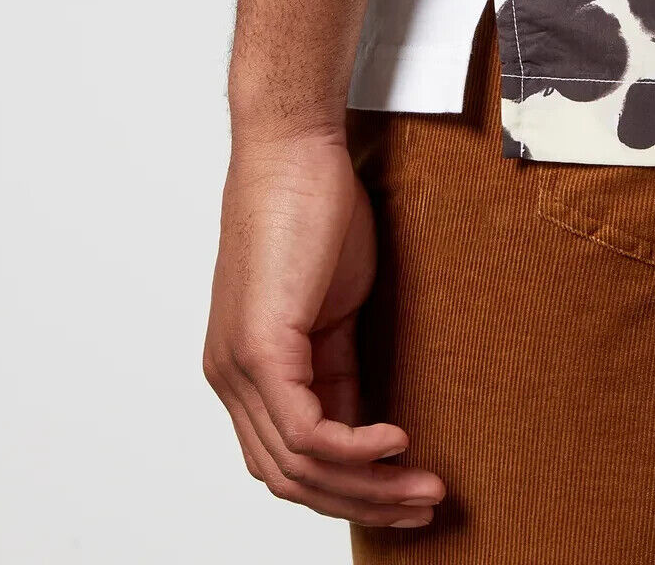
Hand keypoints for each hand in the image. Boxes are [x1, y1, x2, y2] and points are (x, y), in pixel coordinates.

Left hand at [203, 132, 443, 526]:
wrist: (293, 150)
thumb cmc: (312, 211)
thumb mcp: (332, 306)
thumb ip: (337, 366)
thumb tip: (363, 424)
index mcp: (246, 369)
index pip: (289, 459)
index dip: (348, 488)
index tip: (405, 490)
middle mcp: (231, 377)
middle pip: (292, 479)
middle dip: (364, 503)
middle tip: (423, 504)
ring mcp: (239, 366)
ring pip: (299, 467)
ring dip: (368, 488)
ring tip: (422, 486)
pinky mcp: (260, 347)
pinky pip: (307, 432)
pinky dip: (356, 450)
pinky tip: (396, 441)